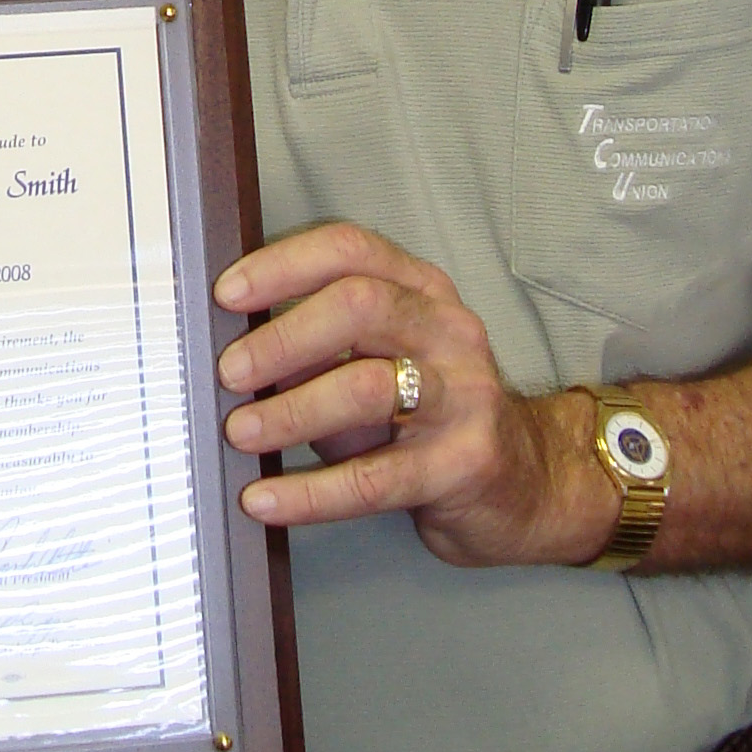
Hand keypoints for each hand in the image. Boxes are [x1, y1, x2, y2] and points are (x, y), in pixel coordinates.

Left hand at [216, 223, 612, 564]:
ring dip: (292, 410)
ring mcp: (465, 394)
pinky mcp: (466, 463)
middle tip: (230, 372)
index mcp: (420, 290)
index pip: (350, 250)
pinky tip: (267, 500)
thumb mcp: (374, 364)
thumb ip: (315, 351)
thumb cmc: (425, 417)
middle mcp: (448, 329)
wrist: (525, 484)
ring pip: (369, 387)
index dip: (283, 265)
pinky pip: (375, 478)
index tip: (226, 296)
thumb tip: (232, 353)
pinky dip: (311, 492)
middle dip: (284, 337)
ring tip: (241, 432)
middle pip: (360, 304)